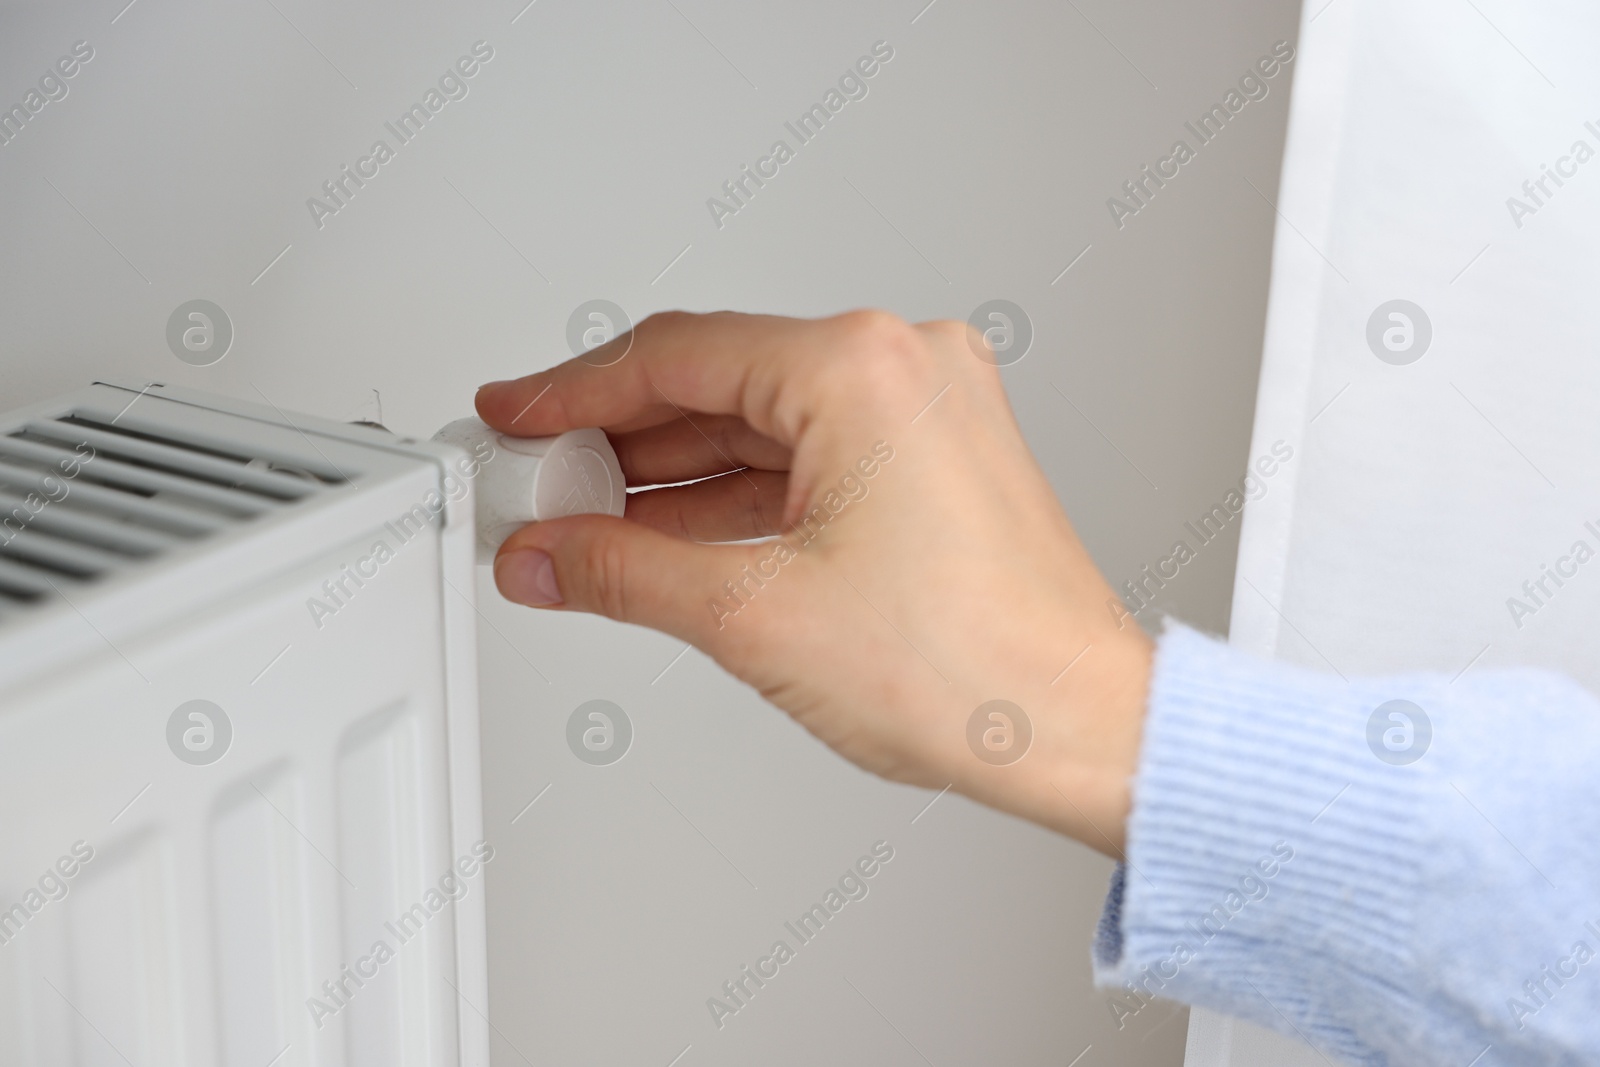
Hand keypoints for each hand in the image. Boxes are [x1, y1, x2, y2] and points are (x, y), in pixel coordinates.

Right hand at [474, 310, 1151, 855]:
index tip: (517, 414)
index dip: (574, 391)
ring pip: (762, 422)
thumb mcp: (755, 614)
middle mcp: (905, 367)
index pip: (677, 356)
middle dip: (619, 439)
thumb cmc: (975, 669)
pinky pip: (810, 455)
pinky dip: (738, 493)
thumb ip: (625, 570)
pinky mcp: (937, 458)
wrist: (1080, 729)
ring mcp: (929, 410)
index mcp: (863, 369)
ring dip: (673, 472)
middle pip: (718, 381)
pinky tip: (671, 530)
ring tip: (589, 518)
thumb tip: (549, 554)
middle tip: (541, 481)